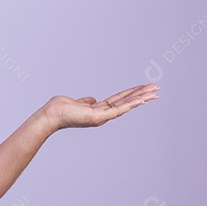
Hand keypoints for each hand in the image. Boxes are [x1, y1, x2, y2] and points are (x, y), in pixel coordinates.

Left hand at [41, 83, 159, 130]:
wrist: (50, 115)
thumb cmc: (59, 109)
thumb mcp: (76, 102)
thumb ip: (86, 102)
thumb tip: (92, 100)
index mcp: (98, 110)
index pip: (118, 101)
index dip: (131, 94)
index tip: (143, 88)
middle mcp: (102, 115)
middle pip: (126, 102)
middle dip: (141, 95)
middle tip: (157, 88)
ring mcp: (101, 117)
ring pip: (126, 105)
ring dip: (141, 98)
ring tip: (155, 92)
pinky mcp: (99, 117)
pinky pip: (118, 110)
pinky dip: (131, 104)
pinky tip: (142, 99)